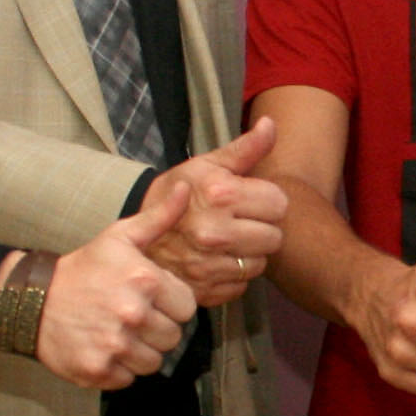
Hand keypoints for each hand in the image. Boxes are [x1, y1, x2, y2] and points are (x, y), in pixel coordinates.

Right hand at [41, 178, 198, 388]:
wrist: (32, 300)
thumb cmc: (83, 269)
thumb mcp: (119, 237)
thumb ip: (158, 218)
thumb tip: (184, 189)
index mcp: (145, 280)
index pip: (188, 308)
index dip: (171, 305)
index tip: (151, 299)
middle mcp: (133, 314)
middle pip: (173, 337)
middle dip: (157, 328)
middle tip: (131, 316)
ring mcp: (115, 345)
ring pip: (154, 362)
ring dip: (140, 351)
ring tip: (118, 332)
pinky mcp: (98, 371)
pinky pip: (128, 379)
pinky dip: (118, 369)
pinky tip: (103, 347)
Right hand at [140, 116, 288, 306]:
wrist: (136, 235)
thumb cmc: (177, 194)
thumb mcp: (207, 165)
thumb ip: (246, 148)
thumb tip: (271, 124)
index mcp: (219, 195)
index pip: (279, 204)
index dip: (267, 200)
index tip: (248, 200)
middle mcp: (214, 233)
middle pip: (275, 238)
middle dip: (261, 228)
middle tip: (239, 221)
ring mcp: (208, 265)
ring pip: (260, 263)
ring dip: (249, 254)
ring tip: (228, 241)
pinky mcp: (204, 291)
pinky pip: (242, 285)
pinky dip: (233, 275)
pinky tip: (217, 260)